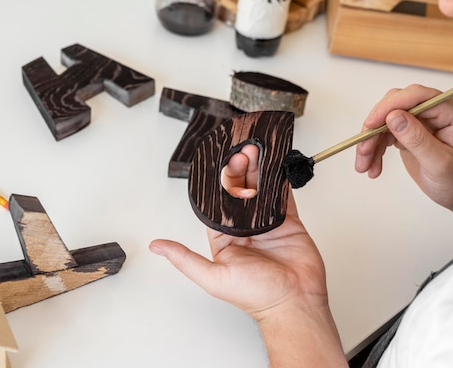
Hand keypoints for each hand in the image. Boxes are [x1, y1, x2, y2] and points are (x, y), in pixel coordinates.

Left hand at [150, 144, 346, 366]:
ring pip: (260, 190)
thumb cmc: (257, 295)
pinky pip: (282, 196)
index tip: (219, 166)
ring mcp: (267, 224)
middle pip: (239, 193)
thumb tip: (157, 247)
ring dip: (258, 170)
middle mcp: (245, 230)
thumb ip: (185, 259)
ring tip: (254, 151)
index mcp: (225, 240)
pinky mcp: (288, 222)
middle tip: (240, 154)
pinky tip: (274, 165)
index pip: (216, 205)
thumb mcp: (213, 277)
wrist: (295, 301)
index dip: (218, 184)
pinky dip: (279, 180)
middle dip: (239, 171)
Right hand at [355, 84, 452, 230]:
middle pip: (396, 105)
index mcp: (451, 112)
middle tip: (363, 149)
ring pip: (386, 119)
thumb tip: (394, 116)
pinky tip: (373, 166)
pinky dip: (375, 148)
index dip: (391, 106)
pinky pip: (385, 132)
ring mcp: (421, 120)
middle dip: (375, 127)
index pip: (418, 96)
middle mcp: (435, 111)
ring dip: (371, 141)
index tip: (371, 123)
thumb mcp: (440, 164)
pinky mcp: (409, 130)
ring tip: (364, 165)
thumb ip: (418, 139)